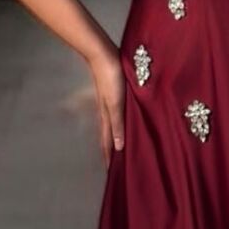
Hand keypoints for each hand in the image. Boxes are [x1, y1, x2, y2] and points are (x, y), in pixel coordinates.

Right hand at [88, 46, 125, 166]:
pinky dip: (119, 123)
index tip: (110, 173)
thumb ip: (118, 124)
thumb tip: (118, 147)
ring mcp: (110, 103)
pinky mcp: (114, 94)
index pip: (108, 142)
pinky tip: (124, 122)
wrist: (104, 56)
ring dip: (115, 138)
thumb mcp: (116, 104)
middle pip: (109, 136)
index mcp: (107, 117)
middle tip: (115, 166)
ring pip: (113, 126)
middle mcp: (107, 112)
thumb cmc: (111, 79)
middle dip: (111, 151)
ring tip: (119, 149)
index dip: (109, 157)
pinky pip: (117, 114)